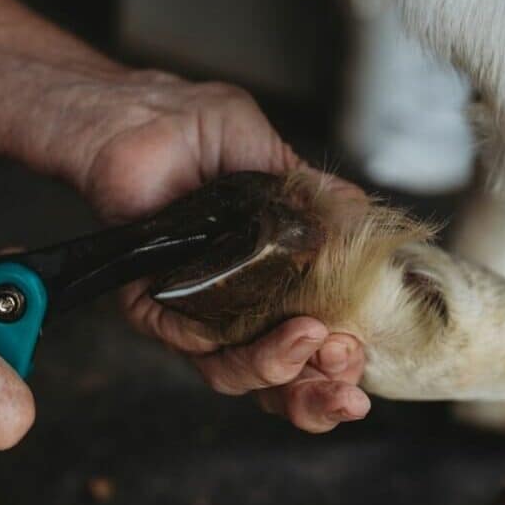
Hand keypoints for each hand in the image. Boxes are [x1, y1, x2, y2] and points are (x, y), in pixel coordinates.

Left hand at [52, 70, 369, 431]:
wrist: (140, 117)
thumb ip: (315, 198)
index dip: (340, 362)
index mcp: (276, 281)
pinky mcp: (149, 304)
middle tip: (341, 358)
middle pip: (279, 377)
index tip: (360, 352)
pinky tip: (253, 329)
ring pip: (233, 373)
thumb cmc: (200, 132)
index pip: (313, 345)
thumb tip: (364, 218)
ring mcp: (194, 311)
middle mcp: (237, 306)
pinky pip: (180, 342)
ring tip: (309, 338)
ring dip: (276, 366)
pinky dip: (214, 342)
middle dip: (316, 388)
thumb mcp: (272, 159)